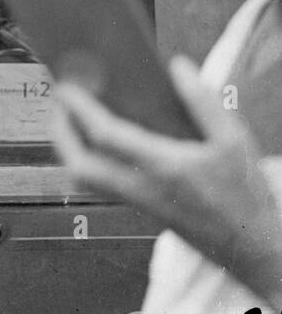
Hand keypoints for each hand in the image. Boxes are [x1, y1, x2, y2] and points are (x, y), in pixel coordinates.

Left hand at [53, 55, 281, 305]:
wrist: (254, 248)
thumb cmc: (246, 193)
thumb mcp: (235, 140)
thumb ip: (204, 101)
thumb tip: (178, 66)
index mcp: (164, 167)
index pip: (106, 136)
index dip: (79, 109)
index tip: (65, 85)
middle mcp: (142, 188)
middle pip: (80, 165)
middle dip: (60, 131)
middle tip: (58, 102)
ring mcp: (137, 202)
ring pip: (84, 179)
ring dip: (68, 147)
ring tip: (69, 117)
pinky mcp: (139, 209)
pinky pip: (97, 185)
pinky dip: (85, 160)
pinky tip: (94, 141)